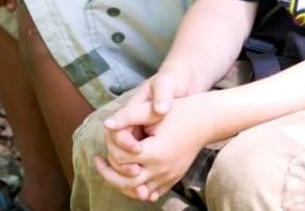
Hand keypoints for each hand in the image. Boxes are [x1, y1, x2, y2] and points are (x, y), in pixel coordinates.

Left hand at [95, 94, 214, 202]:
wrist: (207, 120)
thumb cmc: (181, 111)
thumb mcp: (154, 111)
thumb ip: (129, 116)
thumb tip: (106, 124)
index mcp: (155, 152)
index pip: (122, 160)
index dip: (111, 151)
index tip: (102, 145)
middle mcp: (161, 169)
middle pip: (127, 182)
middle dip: (109, 174)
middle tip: (97, 162)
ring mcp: (169, 176)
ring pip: (138, 191)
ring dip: (121, 184)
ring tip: (110, 171)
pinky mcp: (174, 179)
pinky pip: (152, 192)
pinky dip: (138, 189)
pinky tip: (130, 177)